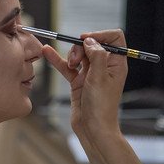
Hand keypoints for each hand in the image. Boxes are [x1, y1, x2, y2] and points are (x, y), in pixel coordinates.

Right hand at [43, 29, 140, 163]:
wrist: (92, 128)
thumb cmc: (101, 107)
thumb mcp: (100, 77)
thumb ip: (96, 55)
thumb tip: (90, 40)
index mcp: (116, 64)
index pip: (114, 39)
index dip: (100, 35)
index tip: (85, 39)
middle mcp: (104, 66)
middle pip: (91, 44)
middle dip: (81, 47)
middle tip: (77, 60)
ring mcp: (90, 73)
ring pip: (79, 54)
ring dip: (71, 55)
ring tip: (71, 65)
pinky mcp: (78, 80)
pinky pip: (66, 66)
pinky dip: (57, 59)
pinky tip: (47, 51)